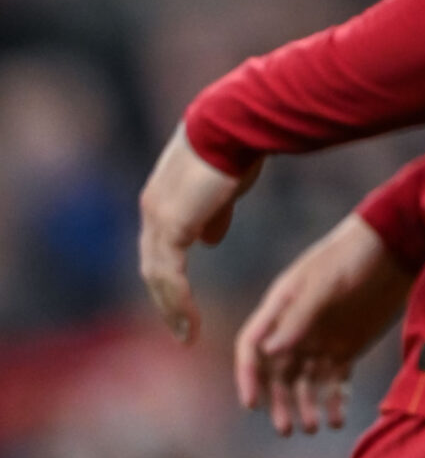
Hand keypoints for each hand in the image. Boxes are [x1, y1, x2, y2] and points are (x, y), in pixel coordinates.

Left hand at [137, 126, 258, 344]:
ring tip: (188, 333)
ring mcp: (158, 219)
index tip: (184, 299)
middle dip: (166, 299)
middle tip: (181, 327)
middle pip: (153, 267)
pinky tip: (192, 320)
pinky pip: (171, 274)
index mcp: (164, 201)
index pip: (161, 248)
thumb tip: (211, 239)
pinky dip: (180, 300)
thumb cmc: (239, 144)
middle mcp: (154, 212)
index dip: (171, 276)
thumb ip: (216, 214)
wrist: (236, 123)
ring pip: (157, 276)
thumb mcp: (227, 186)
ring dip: (171, 307)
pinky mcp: (172, 225)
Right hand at [235, 213, 415, 436]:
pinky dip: (335, 401)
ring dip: (306, 406)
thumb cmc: (353, 254)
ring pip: (305, 382)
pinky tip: (338, 418)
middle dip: (279, 402)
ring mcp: (321, 339)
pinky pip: (336, 380)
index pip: (252, 347)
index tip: (253, 403)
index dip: (248, 376)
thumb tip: (269, 352)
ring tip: (313, 427)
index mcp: (281, 308)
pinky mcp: (348, 346)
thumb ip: (299, 316)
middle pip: (277, 373)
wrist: (396, 245)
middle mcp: (296, 329)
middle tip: (286, 428)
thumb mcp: (325, 281)